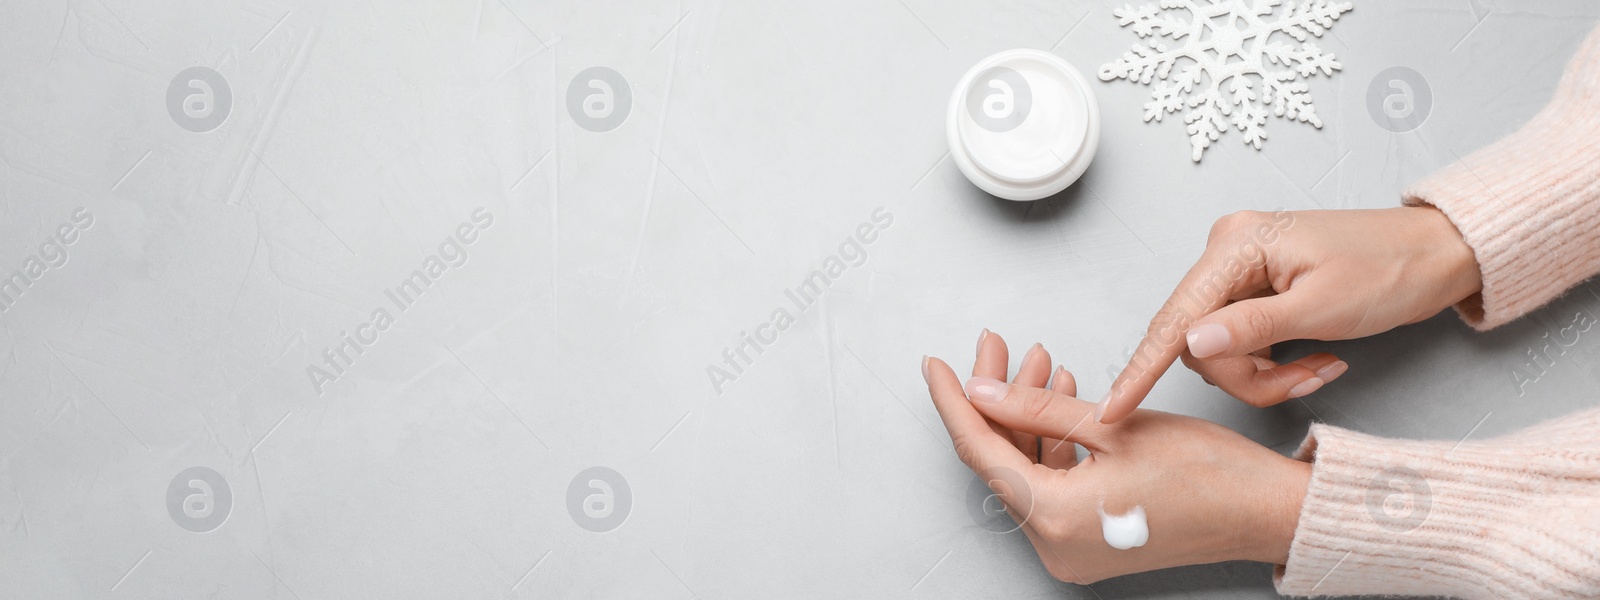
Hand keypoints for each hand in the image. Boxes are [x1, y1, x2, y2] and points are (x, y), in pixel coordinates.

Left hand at [922, 333, 1310, 582]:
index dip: (954, 401)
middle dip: (998, 397)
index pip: (980, 450)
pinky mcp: (1090, 541)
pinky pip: (1054, 486)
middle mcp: (1054, 544)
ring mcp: (1071, 548)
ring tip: (1042, 361)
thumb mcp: (1113, 424)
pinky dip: (1054, 443)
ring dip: (1030, 415)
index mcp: (1053, 518)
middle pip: (1002, 458)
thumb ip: (1037, 406)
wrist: (1266, 512)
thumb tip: (981, 391)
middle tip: (998, 347)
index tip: (936, 365)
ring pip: (1029, 468)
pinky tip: (1062, 397)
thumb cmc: (1209, 473)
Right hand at [1099, 207, 1481, 422]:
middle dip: (1246, 374)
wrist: (1439, 252)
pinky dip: (1272, 361)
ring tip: (1318, 364)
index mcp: (1235, 245)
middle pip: (1197, 342)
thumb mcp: (1323, 306)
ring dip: (1264, 372)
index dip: (1142, 370)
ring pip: (1219, 349)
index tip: (1112, 410)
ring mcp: (1239, 269)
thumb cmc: (1392, 270)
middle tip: (1305, 378)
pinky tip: (1314, 354)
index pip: (1174, 319)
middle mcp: (1226, 250)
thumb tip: (1191, 346)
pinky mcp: (1255, 287)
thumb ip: (1251, 328)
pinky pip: (1240, 340)